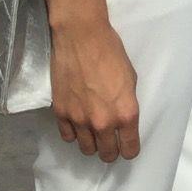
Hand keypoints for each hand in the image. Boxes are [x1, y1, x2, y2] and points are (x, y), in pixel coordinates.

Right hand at [49, 13, 140, 161]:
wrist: (81, 36)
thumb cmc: (110, 51)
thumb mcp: (130, 79)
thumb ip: (126, 104)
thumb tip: (122, 119)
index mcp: (125, 113)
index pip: (129, 149)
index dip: (129, 148)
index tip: (126, 144)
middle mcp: (103, 122)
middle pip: (107, 154)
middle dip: (110, 150)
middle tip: (109, 140)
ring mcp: (80, 119)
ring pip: (87, 149)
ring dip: (92, 143)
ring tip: (92, 131)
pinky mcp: (61, 113)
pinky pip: (68, 137)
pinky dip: (73, 133)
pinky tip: (77, 122)